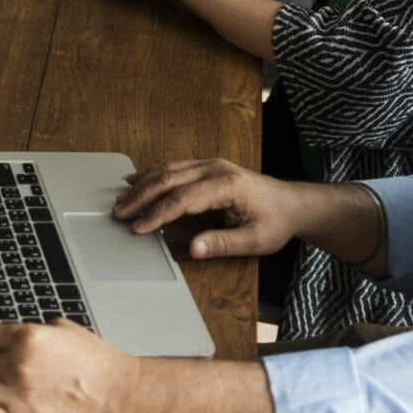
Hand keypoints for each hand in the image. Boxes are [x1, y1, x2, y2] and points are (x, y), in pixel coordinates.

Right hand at [111, 158, 306, 254]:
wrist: (293, 203)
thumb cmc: (276, 221)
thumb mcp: (256, 240)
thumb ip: (223, 243)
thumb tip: (193, 249)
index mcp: (227, 185)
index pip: (182, 200)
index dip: (157, 214)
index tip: (138, 227)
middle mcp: (216, 169)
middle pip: (169, 180)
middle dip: (141, 197)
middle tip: (119, 213)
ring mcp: (211, 164)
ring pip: (168, 170)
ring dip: (143, 184)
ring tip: (121, 199)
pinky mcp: (208, 166)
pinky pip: (175, 167)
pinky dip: (153, 174)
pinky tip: (137, 179)